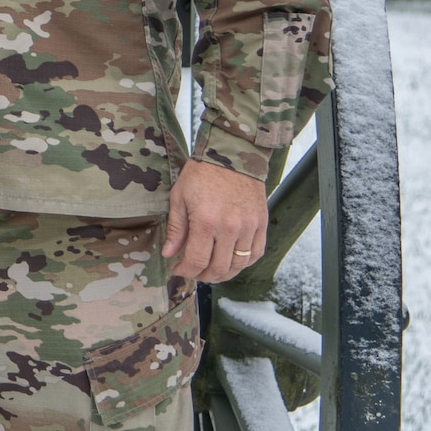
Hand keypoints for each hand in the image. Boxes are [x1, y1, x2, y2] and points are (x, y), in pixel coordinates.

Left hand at [164, 158, 268, 282]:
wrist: (231, 155)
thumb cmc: (201, 174)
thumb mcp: (179, 197)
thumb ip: (175, 229)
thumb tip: (169, 254)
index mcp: (206, 222)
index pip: (196, 260)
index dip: (185, 271)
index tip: (178, 269)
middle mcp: (230, 229)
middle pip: (218, 268)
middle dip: (202, 275)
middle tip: (193, 272)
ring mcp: (249, 228)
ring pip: (238, 265)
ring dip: (223, 274)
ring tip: (210, 270)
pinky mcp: (262, 224)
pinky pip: (256, 254)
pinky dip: (243, 263)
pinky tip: (231, 261)